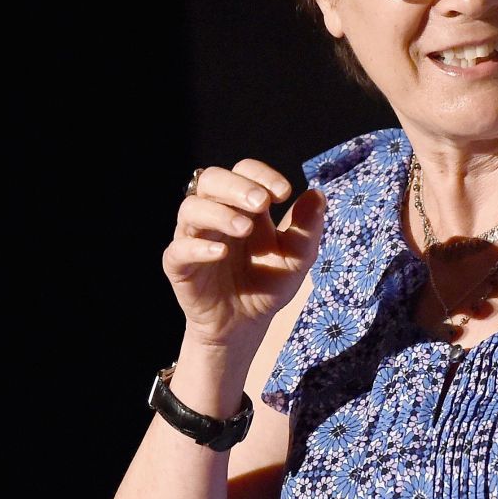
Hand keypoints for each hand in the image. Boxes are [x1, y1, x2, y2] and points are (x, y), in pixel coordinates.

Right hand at [164, 161, 324, 352]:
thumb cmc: (267, 286)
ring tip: (245, 229)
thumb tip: (318, 193)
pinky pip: (179, 249)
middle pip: (211, 179)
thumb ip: (307, 229)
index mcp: (242, 206)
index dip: (261, 175)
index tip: (284, 193)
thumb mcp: (297, 259)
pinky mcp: (179, 266)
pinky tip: (221, 253)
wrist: (245, 326)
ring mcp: (194, 238)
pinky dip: (198, 247)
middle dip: (236, 186)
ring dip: (219, 213)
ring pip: (190, 208)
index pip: (244, 172)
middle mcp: (214, 215)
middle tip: (262, 203)